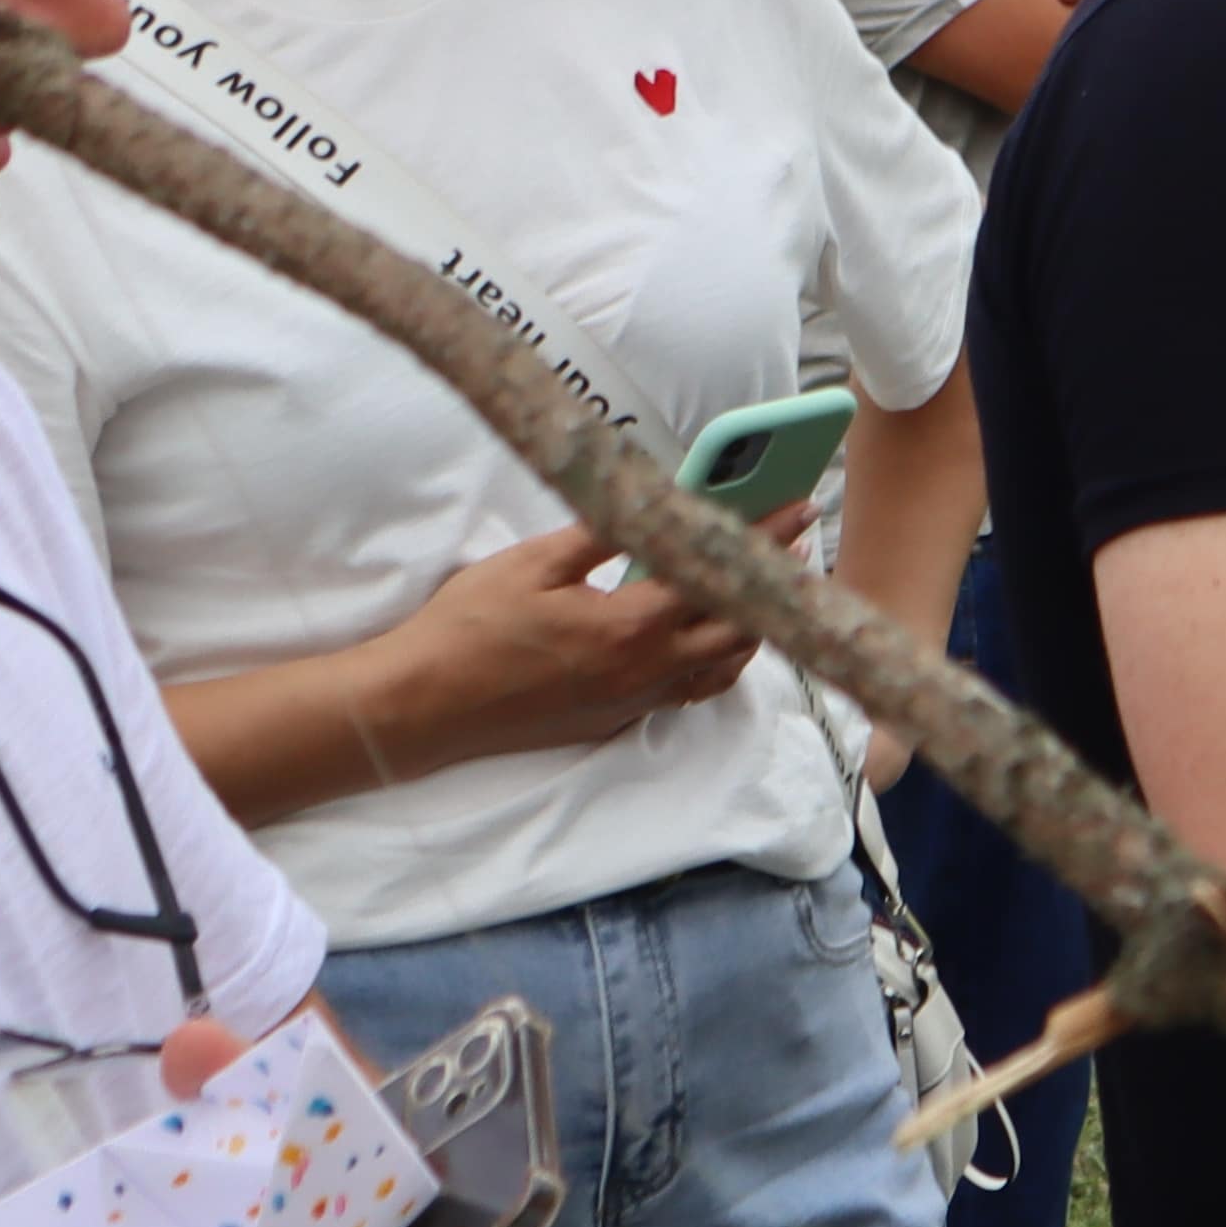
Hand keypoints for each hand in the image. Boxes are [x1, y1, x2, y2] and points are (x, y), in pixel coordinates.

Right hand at [385, 521, 761, 765]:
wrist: (426, 704)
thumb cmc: (468, 628)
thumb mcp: (531, 564)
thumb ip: (600, 536)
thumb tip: (651, 507)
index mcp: (630, 624)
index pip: (719, 573)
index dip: (765, 537)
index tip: (799, 509)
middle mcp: (647, 669)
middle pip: (744, 627)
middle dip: (773, 586)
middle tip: (790, 547)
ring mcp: (637, 700)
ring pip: (724, 667)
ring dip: (751, 627)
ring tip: (761, 590)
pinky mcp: (620, 719)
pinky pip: (691, 692)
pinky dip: (716, 664)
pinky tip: (710, 640)